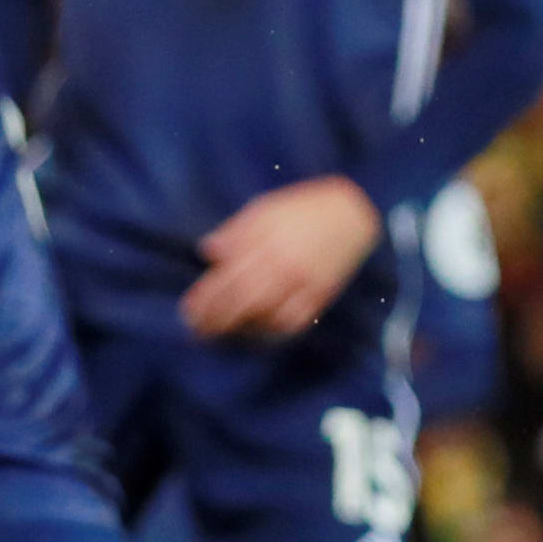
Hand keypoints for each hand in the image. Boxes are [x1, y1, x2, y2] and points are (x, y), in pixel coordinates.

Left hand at [184, 175, 385, 339]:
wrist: (353, 213)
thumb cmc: (303, 208)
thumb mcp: (264, 208)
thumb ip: (236, 230)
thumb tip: (208, 251)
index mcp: (267, 240)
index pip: (228, 275)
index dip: (206, 297)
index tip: (189, 310)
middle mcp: (285, 263)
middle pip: (243, 299)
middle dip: (216, 319)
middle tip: (198, 331)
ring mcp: (305, 282)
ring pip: (266, 314)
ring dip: (240, 328)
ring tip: (222, 333)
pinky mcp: (321, 294)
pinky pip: (293, 320)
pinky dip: (272, 330)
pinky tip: (256, 330)